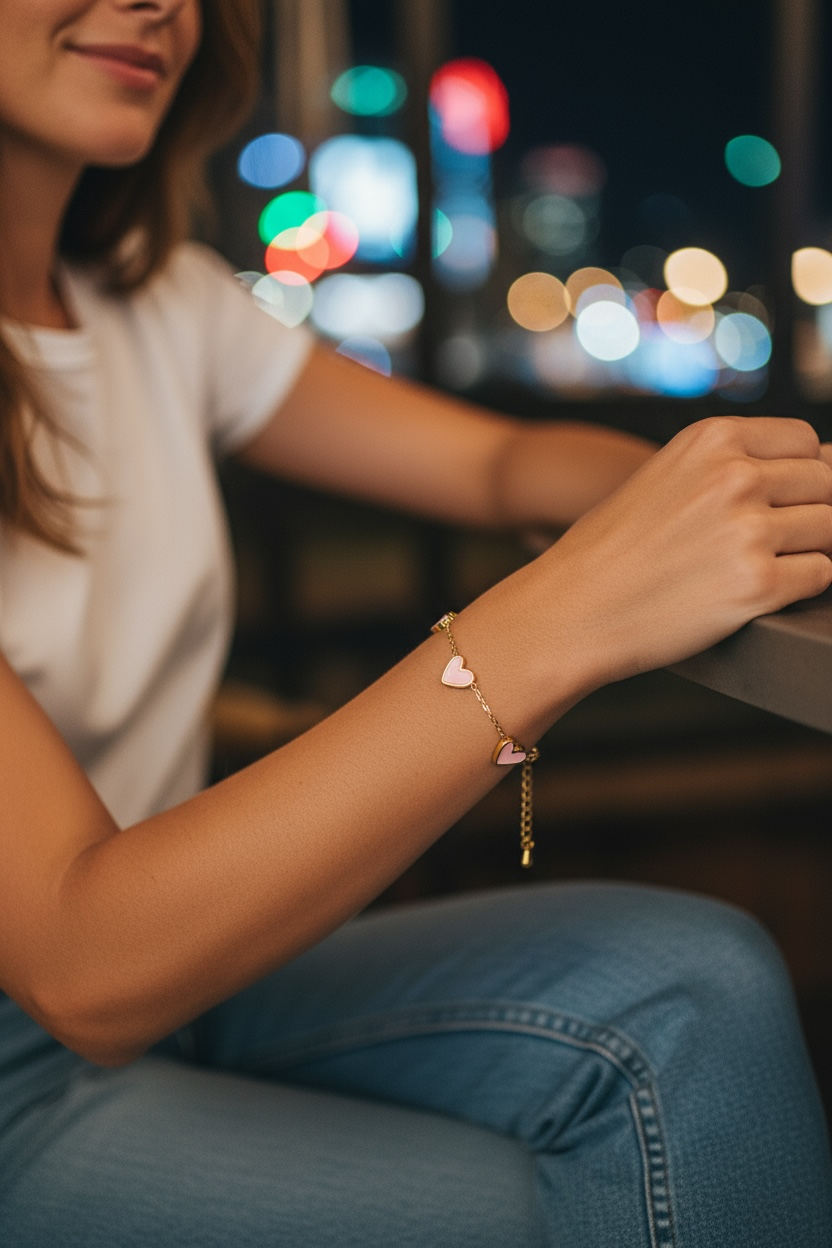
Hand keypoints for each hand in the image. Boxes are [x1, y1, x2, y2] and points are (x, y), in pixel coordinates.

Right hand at [541, 416, 831, 687]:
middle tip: (767, 544)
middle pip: (825, 485)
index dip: (802, 476)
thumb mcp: (668, 477)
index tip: (782, 502)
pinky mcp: (758, 585)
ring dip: (805, 552)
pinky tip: (756, 593)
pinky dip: (799, 587)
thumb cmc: (612, 551)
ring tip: (754, 569)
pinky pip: (820, 576)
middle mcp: (735, 477)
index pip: (806, 442)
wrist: (571, 610)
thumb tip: (822, 465)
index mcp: (713, 440)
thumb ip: (732, 467)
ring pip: (828, 531)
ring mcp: (749, 531)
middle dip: (807, 515)